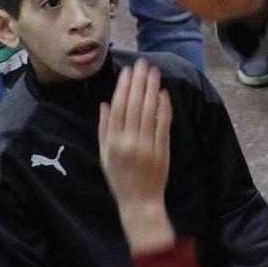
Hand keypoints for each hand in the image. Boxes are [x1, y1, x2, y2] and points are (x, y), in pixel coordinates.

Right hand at [99, 61, 172, 254]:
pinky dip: (163, 107)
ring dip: (151, 88)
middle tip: (142, 64)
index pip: (118, 107)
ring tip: (153, 72)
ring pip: (149, 110)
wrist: (140, 202)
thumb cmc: (119, 179)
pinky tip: (163, 93)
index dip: (123, 87)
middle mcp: (129, 141)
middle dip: (139, 81)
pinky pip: (163, 123)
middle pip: (134, 104)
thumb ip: (104, 129)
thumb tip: (104, 104)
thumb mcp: (104, 155)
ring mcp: (147, 145)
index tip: (128, 71)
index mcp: (113, 142)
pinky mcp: (162, 149)